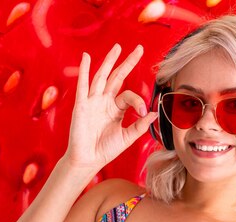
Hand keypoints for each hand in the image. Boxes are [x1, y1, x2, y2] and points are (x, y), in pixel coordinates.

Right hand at [64, 44, 157, 171]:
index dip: (138, 101)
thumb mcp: (127, 137)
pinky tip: (86, 57)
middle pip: (117, 77)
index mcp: (115, 109)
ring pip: (102, 76)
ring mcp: (92, 102)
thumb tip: (154, 113)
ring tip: (117, 47)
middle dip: (127, 63)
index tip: (142, 112)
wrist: (88, 160)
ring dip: (109, 61)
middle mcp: (104, 102)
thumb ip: (140, 125)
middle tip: (139, 49)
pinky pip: (83, 85)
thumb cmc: (105, 150)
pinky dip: (84, 70)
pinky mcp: (81, 105)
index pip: (129, 95)